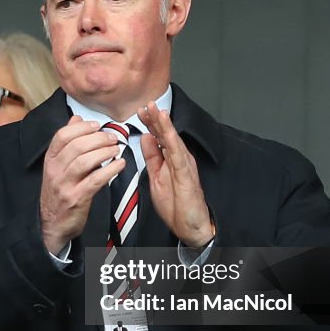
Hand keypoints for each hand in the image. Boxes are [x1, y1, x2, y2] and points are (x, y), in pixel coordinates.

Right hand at [40, 116, 124, 253]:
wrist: (51, 223)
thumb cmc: (58, 191)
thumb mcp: (57, 165)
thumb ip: (66, 141)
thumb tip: (76, 119)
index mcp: (50, 159)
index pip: (62, 136)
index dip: (81, 128)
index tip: (97, 125)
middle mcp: (55, 170)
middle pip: (76, 146)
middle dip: (98, 139)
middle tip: (113, 138)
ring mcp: (64, 185)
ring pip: (85, 161)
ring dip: (105, 152)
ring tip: (116, 149)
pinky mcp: (76, 198)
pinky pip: (95, 180)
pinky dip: (110, 170)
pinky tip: (120, 165)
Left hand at [138, 103, 213, 247]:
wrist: (189, 227)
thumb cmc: (176, 205)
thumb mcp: (156, 178)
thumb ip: (152, 158)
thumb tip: (146, 138)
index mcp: (170, 159)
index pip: (159, 137)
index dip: (150, 123)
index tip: (140, 111)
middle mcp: (179, 159)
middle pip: (166, 135)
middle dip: (156, 119)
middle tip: (147, 104)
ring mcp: (184, 166)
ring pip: (173, 141)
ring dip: (165, 126)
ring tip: (157, 111)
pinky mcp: (187, 176)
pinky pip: (179, 156)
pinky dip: (173, 143)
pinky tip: (168, 133)